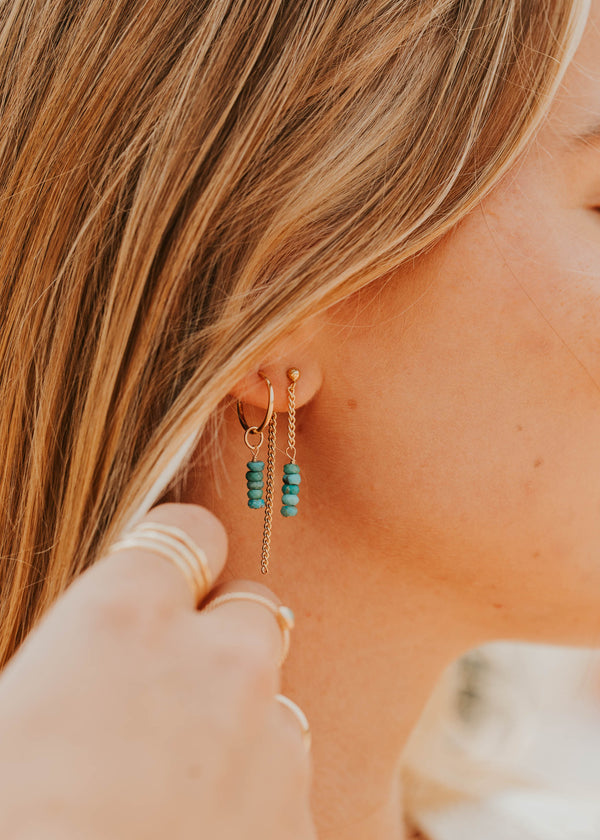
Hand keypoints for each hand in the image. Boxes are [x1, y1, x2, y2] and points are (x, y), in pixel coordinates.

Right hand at [0, 503, 315, 839]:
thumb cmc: (16, 815)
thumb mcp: (9, 717)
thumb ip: (67, 661)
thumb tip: (82, 667)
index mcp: (124, 620)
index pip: (186, 533)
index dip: (178, 556)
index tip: (168, 583)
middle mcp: (215, 662)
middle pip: (250, 610)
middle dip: (221, 638)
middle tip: (176, 691)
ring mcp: (272, 741)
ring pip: (274, 697)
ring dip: (242, 721)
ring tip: (180, 783)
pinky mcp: (300, 819)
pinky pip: (288, 778)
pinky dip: (257, 793)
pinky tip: (204, 833)